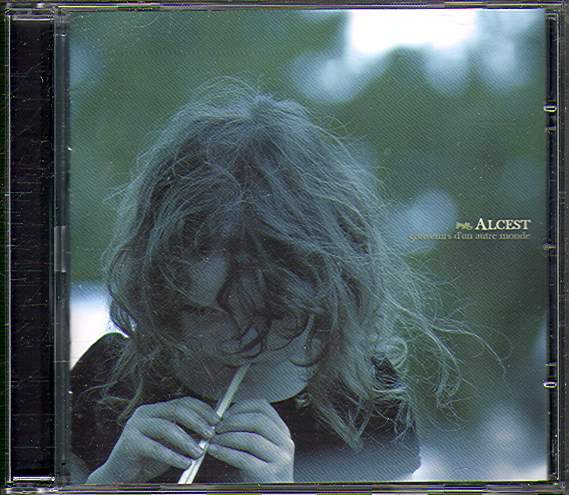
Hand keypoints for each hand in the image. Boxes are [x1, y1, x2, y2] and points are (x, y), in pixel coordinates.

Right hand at [86, 397, 218, 482]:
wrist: (121, 477)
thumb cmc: (149, 460)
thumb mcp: (171, 444)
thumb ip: (186, 435)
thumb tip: (211, 432)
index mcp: (156, 410)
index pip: (183, 402)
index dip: (202, 409)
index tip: (217, 420)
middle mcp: (145, 413)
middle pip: (176, 410)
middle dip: (197, 422)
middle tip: (211, 434)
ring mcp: (135, 425)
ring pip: (167, 427)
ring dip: (187, 440)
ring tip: (199, 452)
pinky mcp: (129, 442)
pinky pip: (155, 448)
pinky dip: (173, 456)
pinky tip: (185, 463)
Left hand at [208, 399, 294, 481]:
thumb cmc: (262, 473)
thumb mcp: (261, 448)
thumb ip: (249, 431)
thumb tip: (224, 417)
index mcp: (282, 431)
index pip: (263, 406)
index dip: (241, 406)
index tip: (226, 413)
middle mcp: (284, 442)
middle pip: (258, 420)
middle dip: (233, 421)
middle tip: (217, 427)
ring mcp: (279, 459)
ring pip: (251, 438)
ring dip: (227, 437)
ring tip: (214, 439)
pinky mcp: (269, 474)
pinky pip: (244, 458)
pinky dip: (225, 452)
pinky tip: (215, 451)